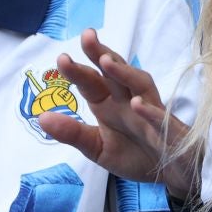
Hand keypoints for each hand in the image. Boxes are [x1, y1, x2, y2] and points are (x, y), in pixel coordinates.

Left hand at [36, 29, 194, 196]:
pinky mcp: (170, 130)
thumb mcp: (97, 148)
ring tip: (107, 62)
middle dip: (102, 53)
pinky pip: (161, 118)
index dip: (77, 70)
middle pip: (116, 72)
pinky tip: (138, 105)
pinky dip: (151, 111)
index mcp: (109, 104)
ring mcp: (151, 112)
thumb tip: (40, 117)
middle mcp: (129, 101)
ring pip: (140, 85)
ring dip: (125, 73)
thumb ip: (72, 133)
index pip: (91, 82)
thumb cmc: (135, 155)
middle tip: (87, 36)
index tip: (61, 58)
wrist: (171, 175)